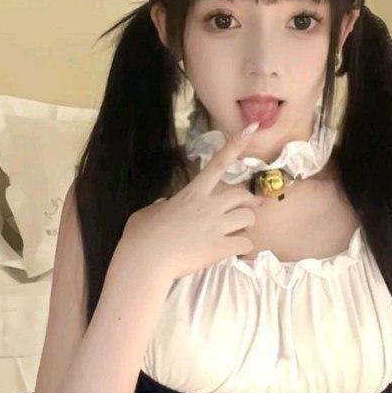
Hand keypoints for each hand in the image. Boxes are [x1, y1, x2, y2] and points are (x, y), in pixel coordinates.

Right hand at [120, 123, 261, 281]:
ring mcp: (217, 228)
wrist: (146, 261)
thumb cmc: (141, 235)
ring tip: (240, 232)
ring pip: (249, 218)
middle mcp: (209, 206)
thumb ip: (164, 207)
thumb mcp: (149, 212)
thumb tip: (166, 209)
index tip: (250, 130)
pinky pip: (246, 244)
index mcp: (192, 193)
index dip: (235, 146)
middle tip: (249, 208)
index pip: (217, 165)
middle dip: (249, 201)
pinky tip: (236, 251)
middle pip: (241, 195)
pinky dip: (244, 247)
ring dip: (247, 224)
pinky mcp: (221, 249)